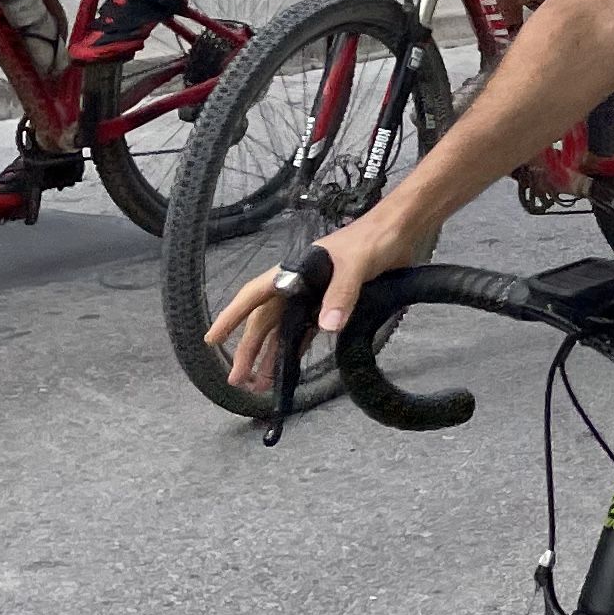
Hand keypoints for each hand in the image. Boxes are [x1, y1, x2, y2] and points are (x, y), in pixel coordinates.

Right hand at [210, 201, 431, 395]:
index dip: (231, 317)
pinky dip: (296, 348)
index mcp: (294, 271)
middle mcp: (299, 284)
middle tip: (237, 379)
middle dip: (249, 349)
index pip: (254, 295)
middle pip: (266, 320)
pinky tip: (289, 366)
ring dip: (272, 354)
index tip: (210, 339)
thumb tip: (325, 327)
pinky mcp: (334, 303)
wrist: (403, 231)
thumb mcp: (356, 264)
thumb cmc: (373, 240)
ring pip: (284, 328)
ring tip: (259, 383)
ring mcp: (315, 295)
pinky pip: (307, 330)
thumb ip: (342, 293)